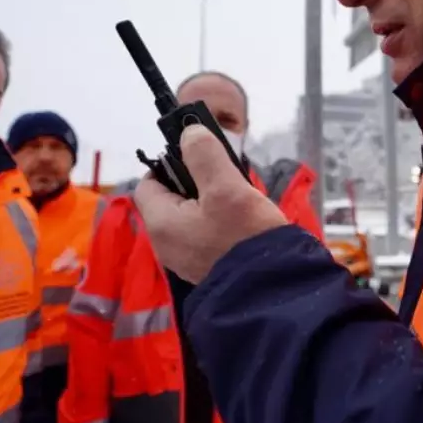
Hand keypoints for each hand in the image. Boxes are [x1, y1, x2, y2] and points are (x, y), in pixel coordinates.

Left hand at [134, 124, 287, 283]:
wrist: (274, 290)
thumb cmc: (246, 237)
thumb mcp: (226, 187)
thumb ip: (204, 155)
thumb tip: (189, 133)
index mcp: (161, 223)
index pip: (149, 182)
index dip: (169, 164)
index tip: (198, 157)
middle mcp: (166, 244)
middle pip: (171, 199)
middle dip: (197, 182)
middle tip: (226, 179)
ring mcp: (186, 259)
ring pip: (191, 216)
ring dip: (211, 202)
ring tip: (240, 200)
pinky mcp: (207, 268)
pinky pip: (205, 235)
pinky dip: (220, 223)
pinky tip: (244, 222)